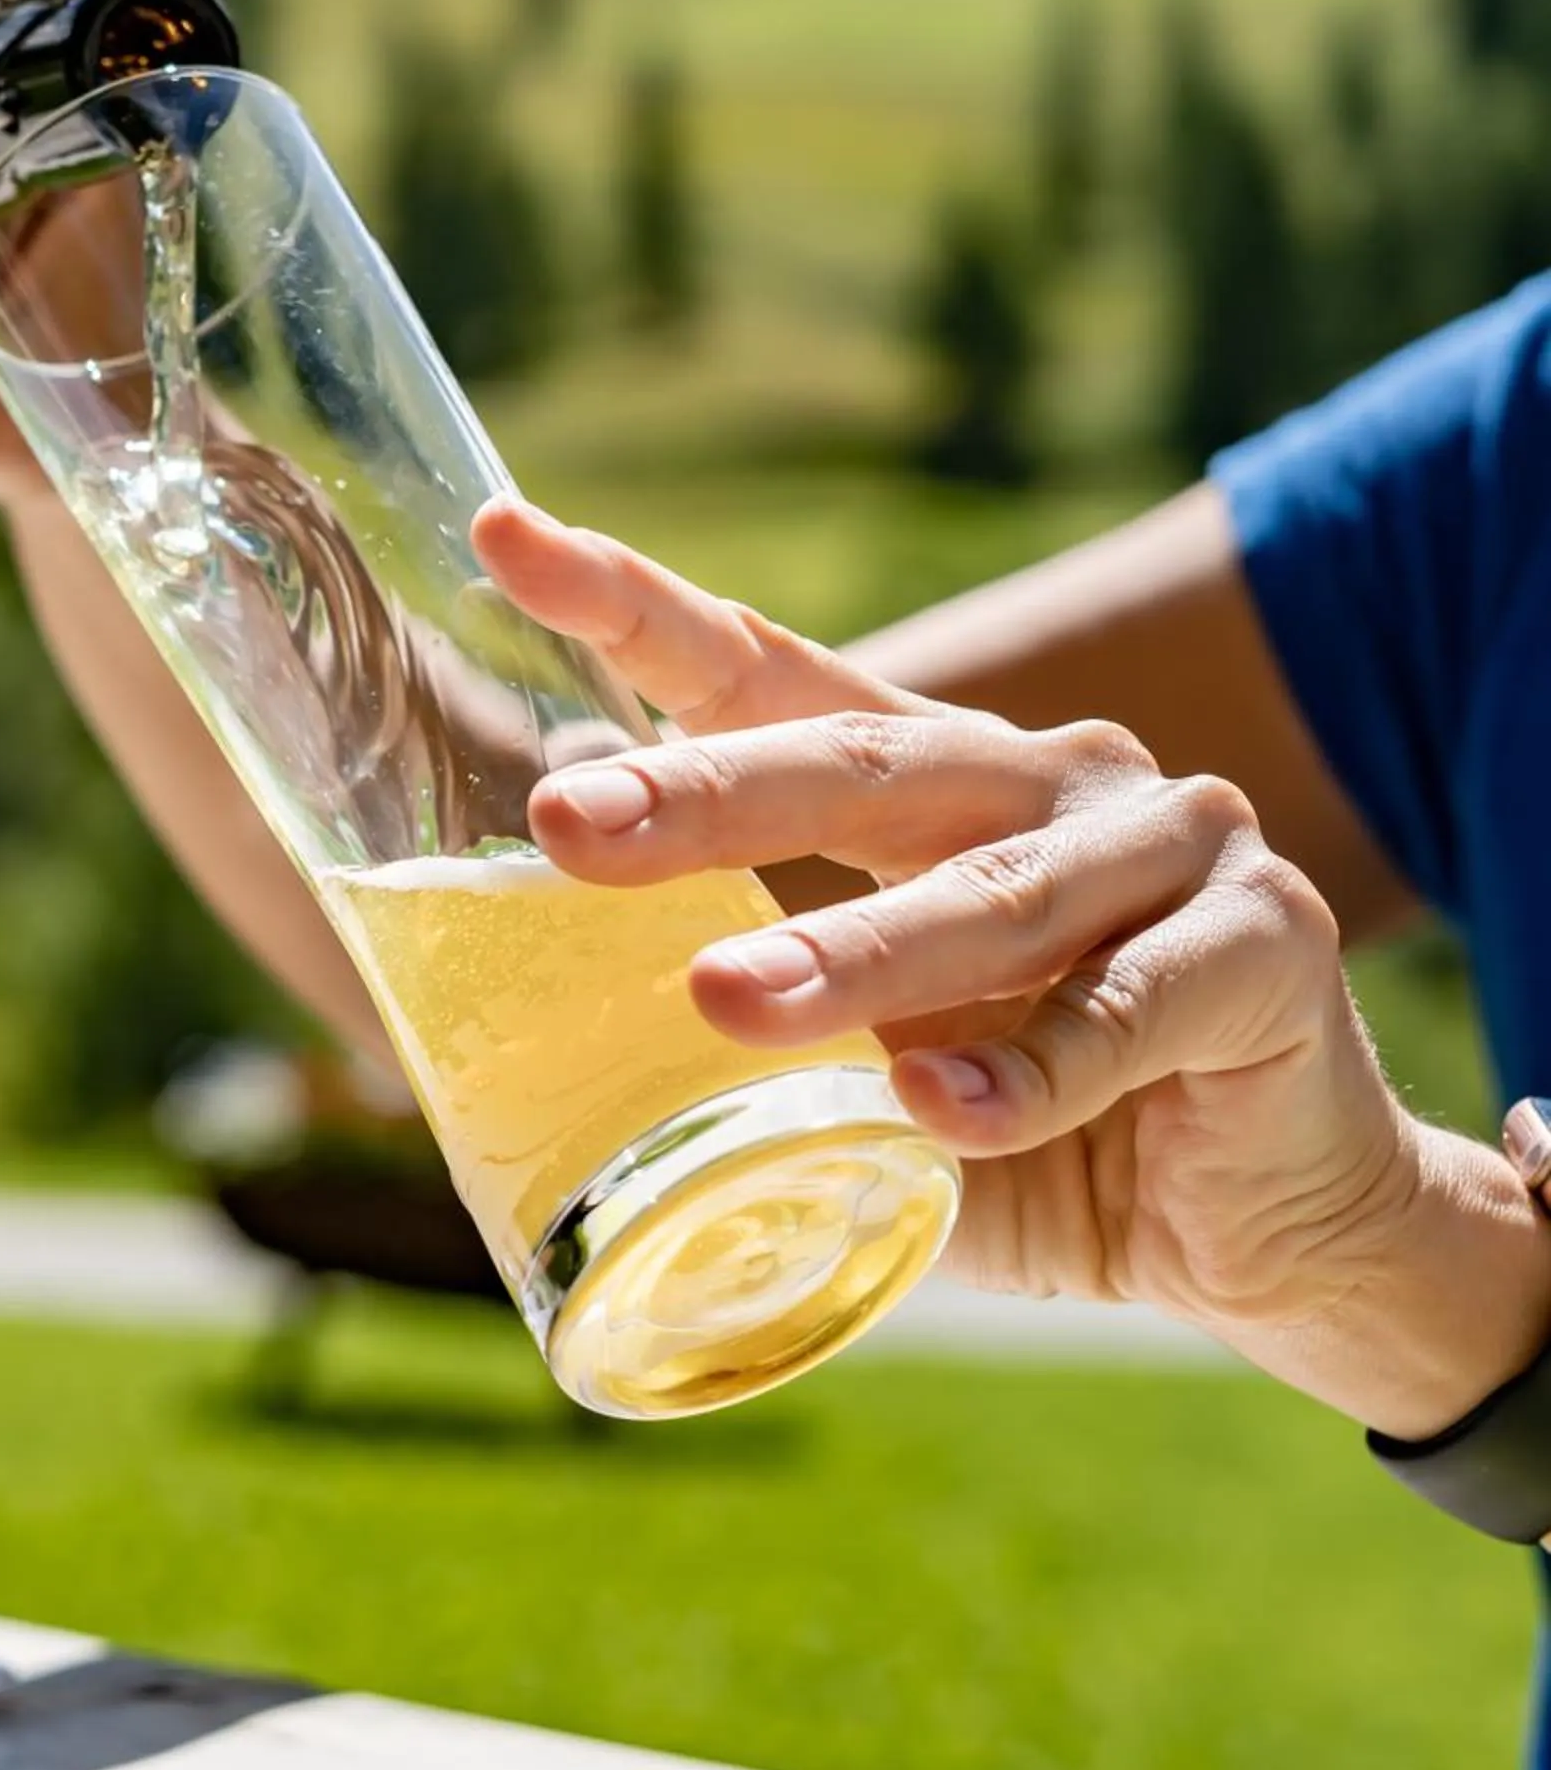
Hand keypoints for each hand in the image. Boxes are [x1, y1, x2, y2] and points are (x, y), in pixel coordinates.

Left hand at [469, 496, 1550, 1437]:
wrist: (1258, 1230)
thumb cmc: (1023, 1135)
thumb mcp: (859, 1076)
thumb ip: (742, 1046)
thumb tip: (519, 1061)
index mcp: (924, 779)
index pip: (764, 670)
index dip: (636, 606)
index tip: (504, 540)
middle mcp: (1040, 777)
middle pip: (854, 762)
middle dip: (702, 792)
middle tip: (568, 821)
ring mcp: (1166, 844)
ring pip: (983, 895)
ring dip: (850, 955)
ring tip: (723, 1001)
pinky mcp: (1265, 949)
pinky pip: (1122, 1013)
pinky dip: (1029, 1074)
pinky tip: (940, 1112)